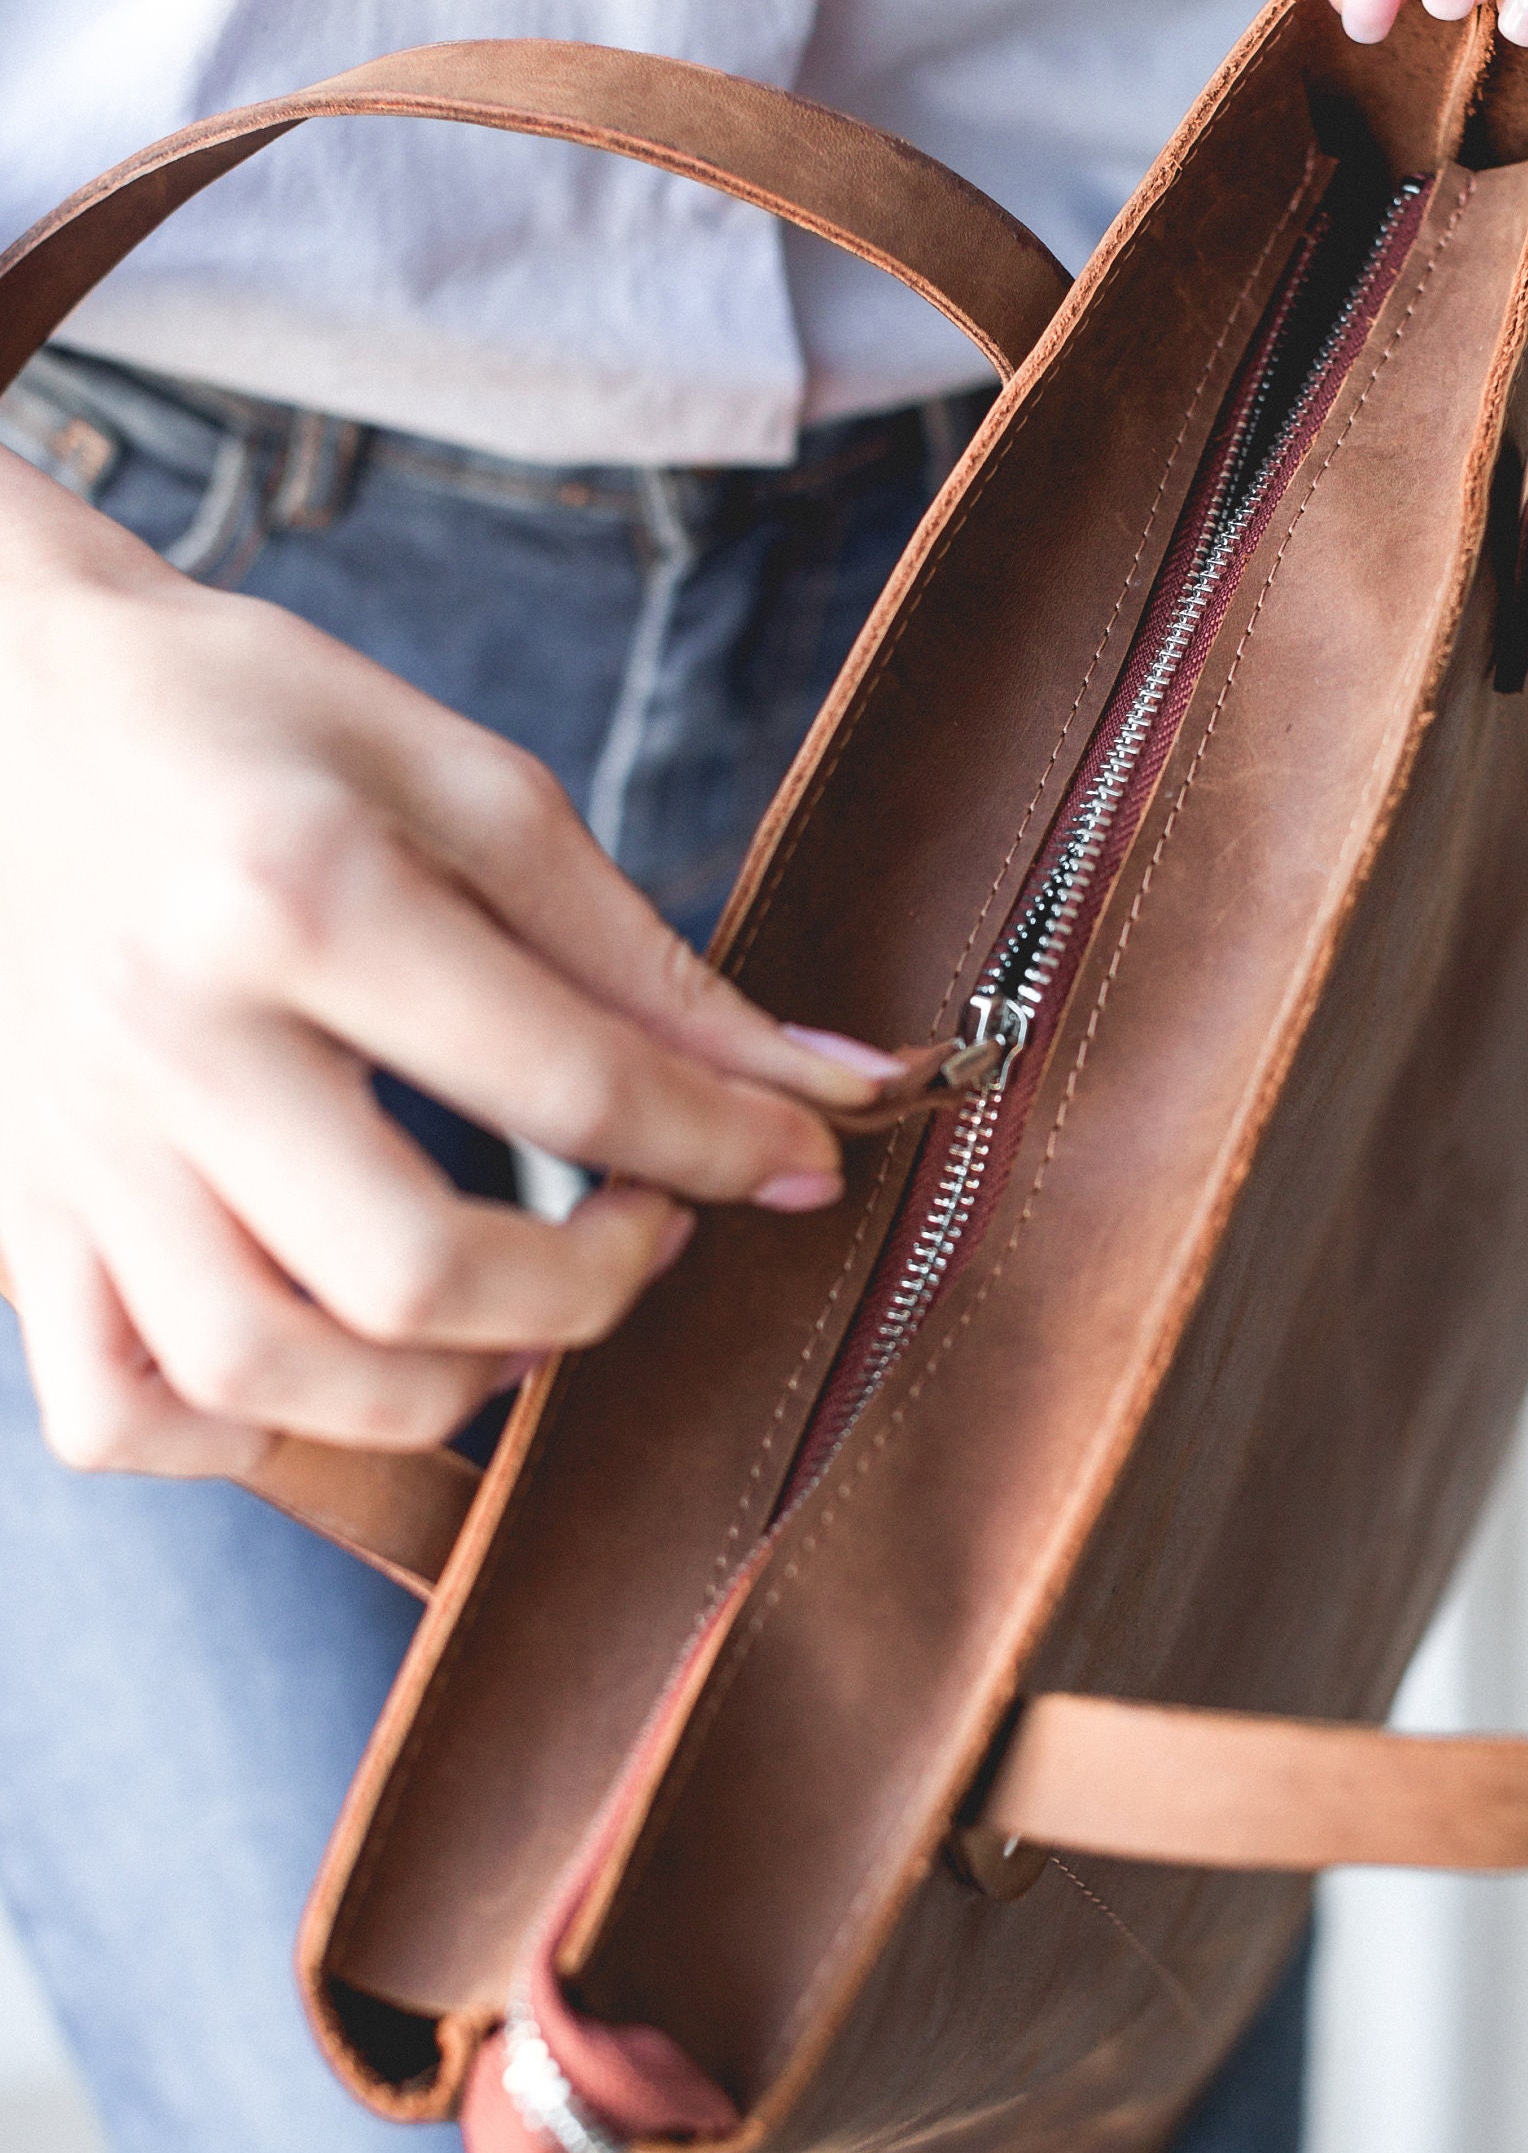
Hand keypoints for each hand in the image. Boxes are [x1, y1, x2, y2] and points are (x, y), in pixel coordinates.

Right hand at [0, 456, 891, 1479]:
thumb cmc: (241, 716)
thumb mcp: (463, 782)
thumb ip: (639, 954)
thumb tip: (822, 1081)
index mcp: (297, 896)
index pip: (564, 1085)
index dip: (724, 1144)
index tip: (806, 1157)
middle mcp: (171, 1035)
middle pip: (410, 1273)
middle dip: (590, 1292)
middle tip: (646, 1233)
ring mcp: (76, 1141)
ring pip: (262, 1374)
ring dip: (438, 1388)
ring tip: (517, 1317)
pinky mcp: (20, 1205)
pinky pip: (112, 1408)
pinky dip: (239, 1436)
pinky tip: (331, 1366)